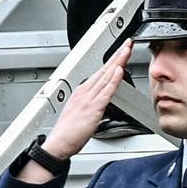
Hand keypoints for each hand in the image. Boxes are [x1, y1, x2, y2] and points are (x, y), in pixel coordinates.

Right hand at [26, 43, 130, 178]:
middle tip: (128, 43)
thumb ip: (91, 104)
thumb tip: (100, 102)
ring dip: (118, 61)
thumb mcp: (80, 113)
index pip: (101, 72)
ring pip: (107, 76)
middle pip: (105, 69)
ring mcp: (89, 98)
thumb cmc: (67, 133)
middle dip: (117, 55)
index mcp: (81, 92)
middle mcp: (85, 92)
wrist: (58, 144)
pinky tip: (120, 70)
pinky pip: (106, 91)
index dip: (112, 60)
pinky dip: (113, 79)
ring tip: (127, 50)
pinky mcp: (93, 108)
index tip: (121, 52)